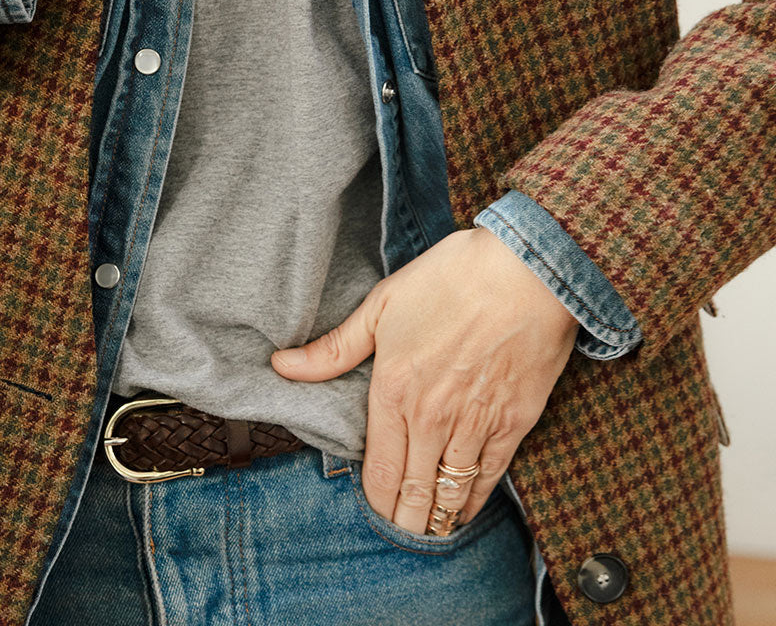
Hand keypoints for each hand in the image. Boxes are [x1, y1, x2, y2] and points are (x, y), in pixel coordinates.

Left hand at [271, 226, 578, 533]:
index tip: (374, 516)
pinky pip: (489, 478)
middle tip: (398, 535)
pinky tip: (465, 511)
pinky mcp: (513, 423)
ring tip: (427, 535)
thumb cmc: (451, 278)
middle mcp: (431, 419)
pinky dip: (474, 502)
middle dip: (403, 523)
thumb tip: (281, 366)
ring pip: (450, 494)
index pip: (379, 472)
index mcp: (393, 391)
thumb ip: (335, 347)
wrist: (525, 269)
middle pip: (413, 494)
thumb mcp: (383, 303)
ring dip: (436, 521)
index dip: (375, 503)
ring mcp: (474, 424)